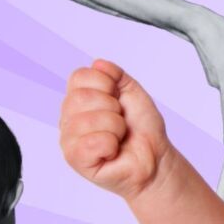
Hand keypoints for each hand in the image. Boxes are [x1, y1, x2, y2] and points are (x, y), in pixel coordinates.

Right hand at [61, 59, 169, 199]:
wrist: (155, 158)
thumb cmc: (141, 129)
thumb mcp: (132, 93)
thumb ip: (115, 75)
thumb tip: (98, 64)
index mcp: (78, 99)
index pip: (79, 77)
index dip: (107, 85)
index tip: (119, 100)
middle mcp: (68, 118)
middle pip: (81, 97)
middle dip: (112, 108)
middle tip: (121, 122)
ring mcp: (69, 140)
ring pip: (88, 120)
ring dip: (115, 127)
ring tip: (119, 137)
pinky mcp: (76, 160)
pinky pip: (91, 142)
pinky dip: (111, 144)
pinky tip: (113, 151)